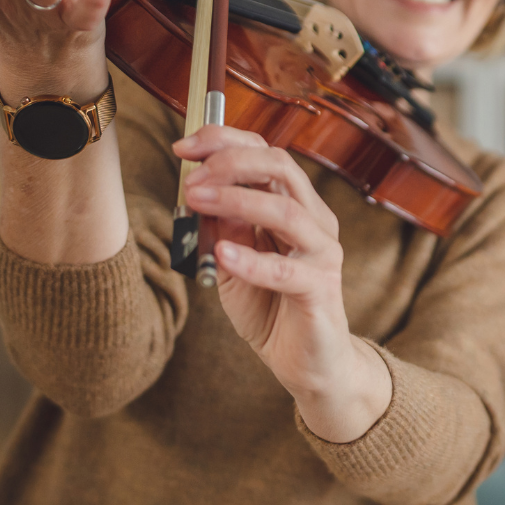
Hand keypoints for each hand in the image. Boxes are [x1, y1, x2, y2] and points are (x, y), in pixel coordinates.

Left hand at [177, 126, 390, 442]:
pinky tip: (222, 255)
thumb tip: (199, 190)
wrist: (307, 363)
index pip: (265, 154)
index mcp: (295, 205)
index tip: (183, 146)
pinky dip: (252, 260)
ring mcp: (322, 253)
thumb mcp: (232, 261)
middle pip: (281, 167)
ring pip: (286, 210)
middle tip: (191, 175)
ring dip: (235, 199)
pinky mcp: (321, 289)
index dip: (224, 141)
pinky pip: (286, 271)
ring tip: (196, 201)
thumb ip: (222, 227)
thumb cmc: (270, 307)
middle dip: (231, 161)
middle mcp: (314, 220)